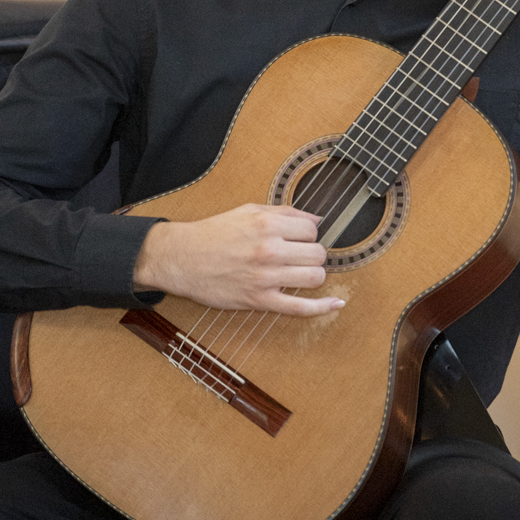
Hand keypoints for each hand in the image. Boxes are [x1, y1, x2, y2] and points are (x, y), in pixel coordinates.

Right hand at [132, 204, 342, 316]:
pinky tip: (336, 303)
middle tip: (297, 256)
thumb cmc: (215, 233)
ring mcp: (265, 278)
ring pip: (315, 277)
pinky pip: (300, 308)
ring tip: (299, 272)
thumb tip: (317, 218)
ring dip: (313, 275)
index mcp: (267, 225)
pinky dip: (322, 308)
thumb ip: (285, 212)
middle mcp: (269, 250)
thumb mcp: (249, 211)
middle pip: (318, 254)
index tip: (297, 238)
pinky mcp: (259, 301)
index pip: (312, 229)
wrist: (182, 258)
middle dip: (312, 254)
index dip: (307, 234)